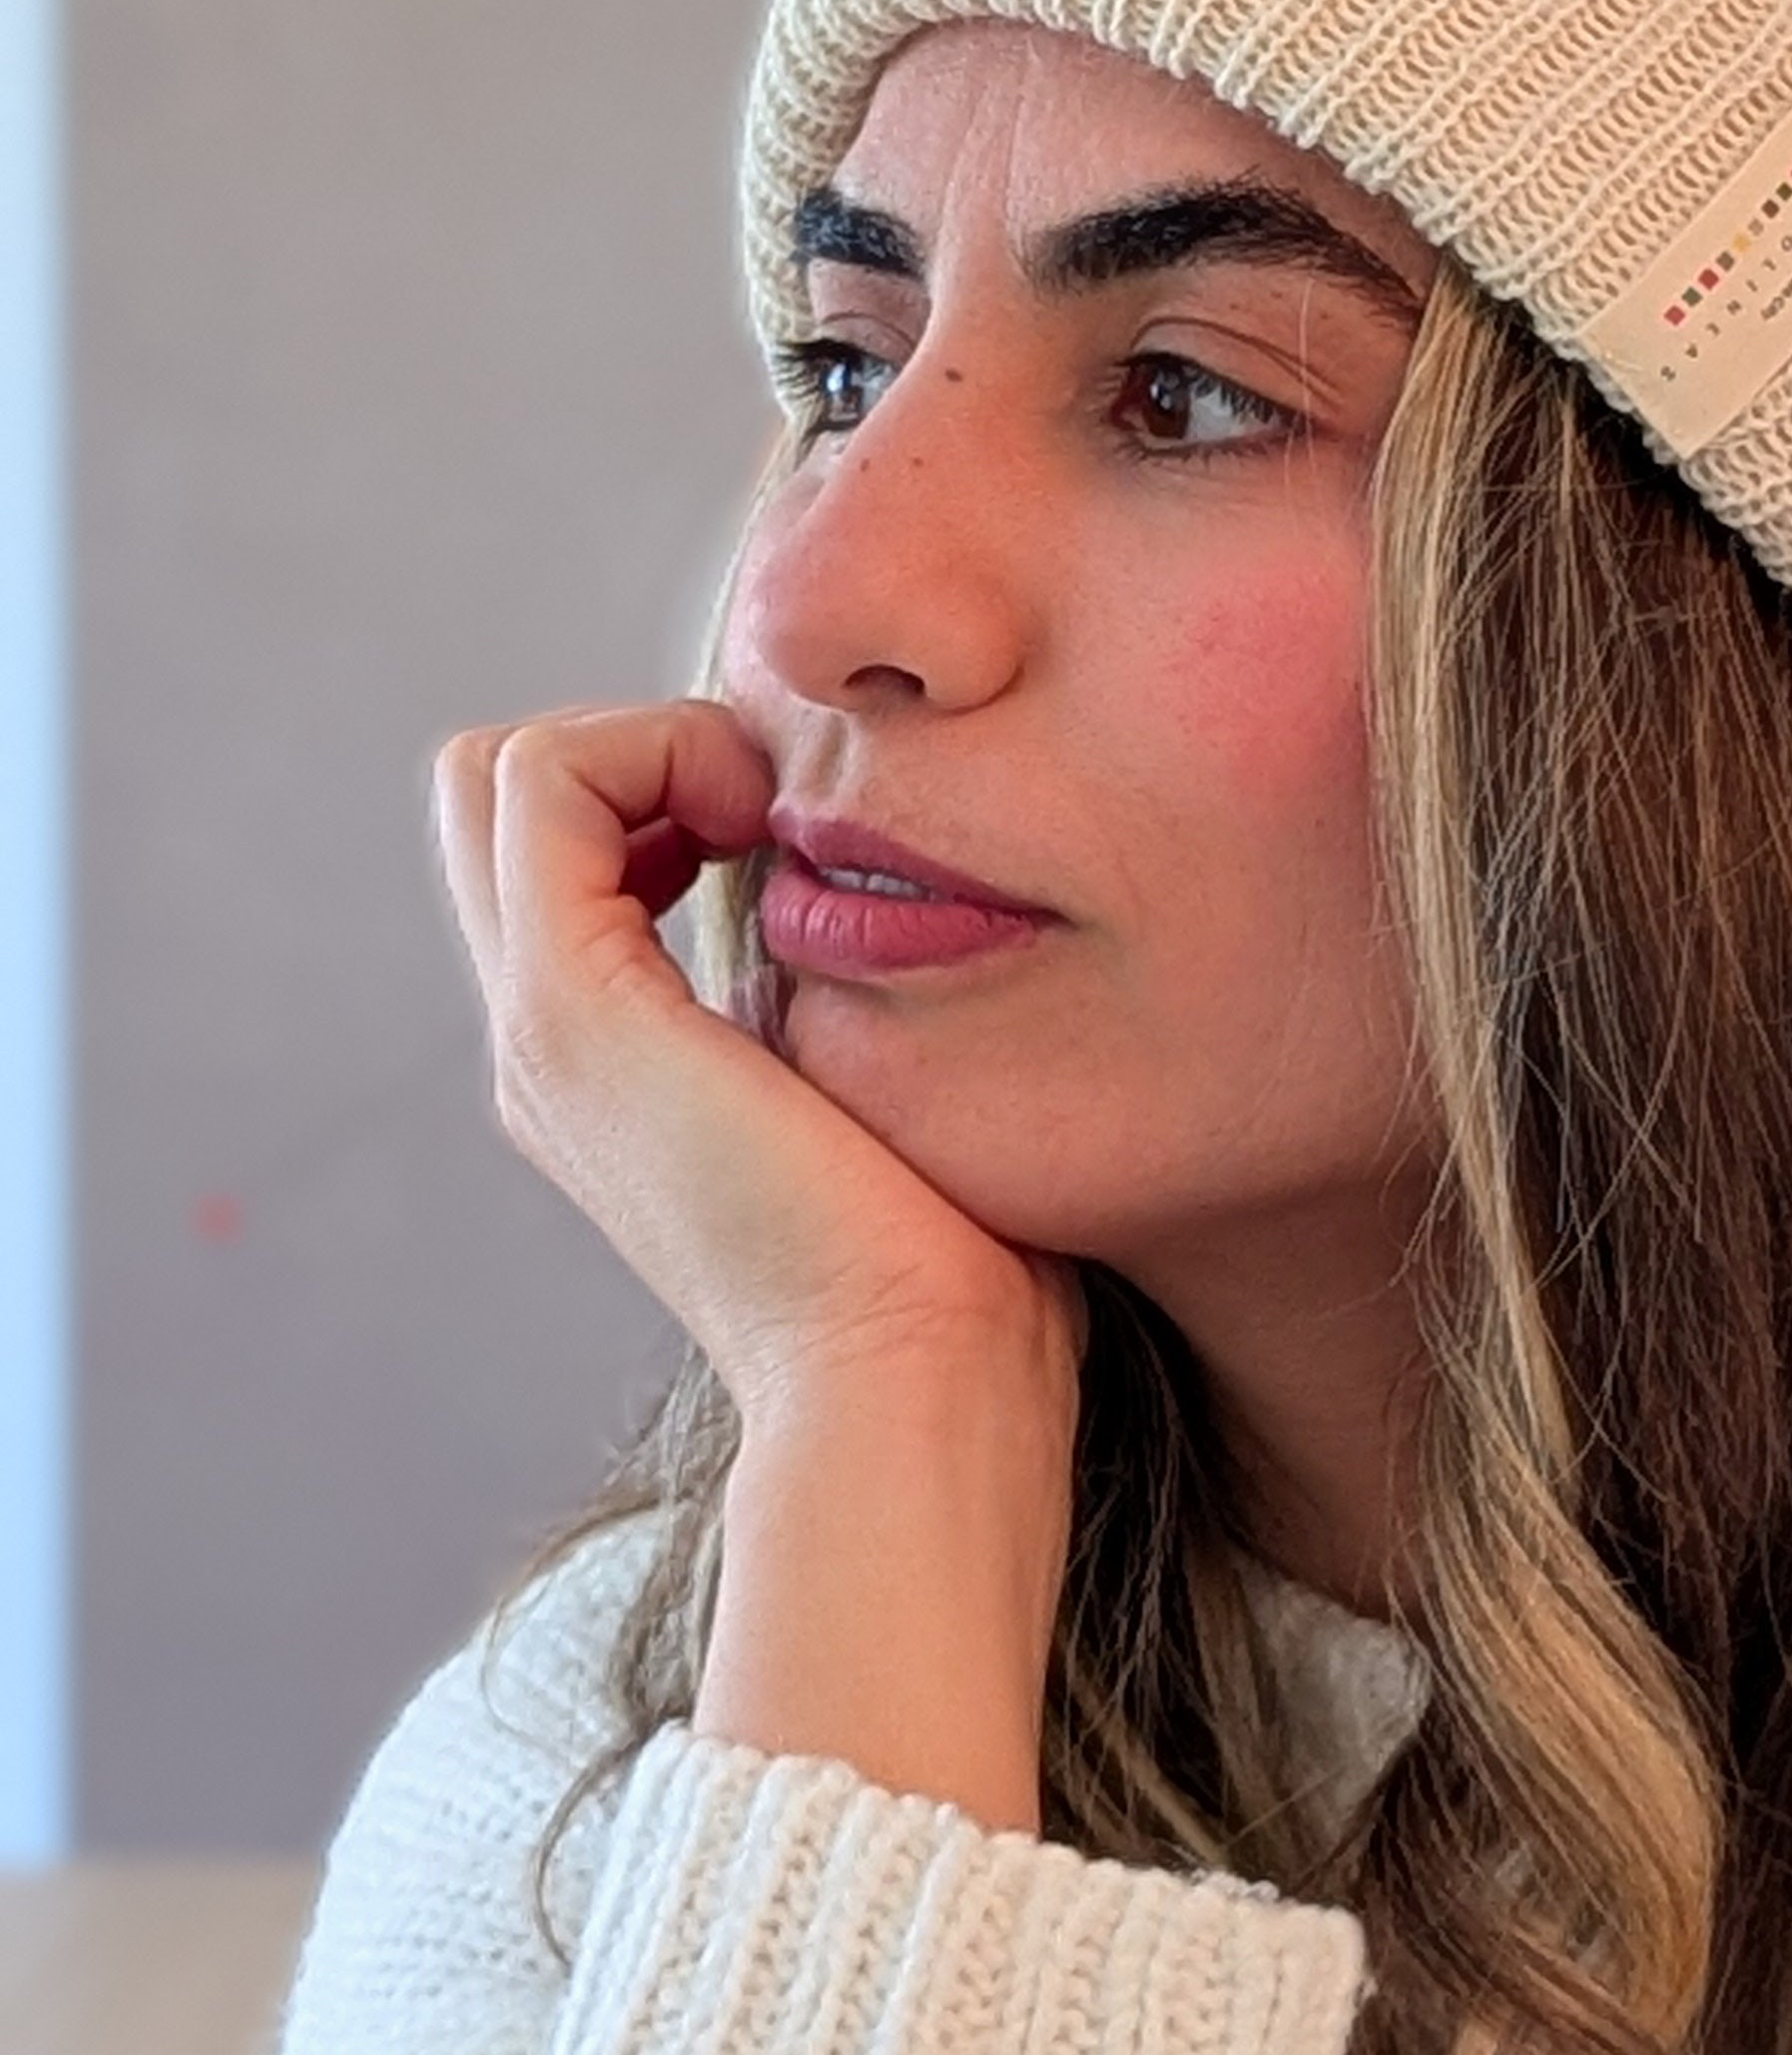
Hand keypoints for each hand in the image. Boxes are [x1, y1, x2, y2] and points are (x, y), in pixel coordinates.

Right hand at [435, 700, 1078, 1827]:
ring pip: (501, 770)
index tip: (808, 827)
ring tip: (772, 812)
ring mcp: (547, 1029)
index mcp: (615, 1060)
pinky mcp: (574, 1013)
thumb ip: (856, 1012)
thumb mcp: (890, 1093)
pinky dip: (654, 749)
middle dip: (641, 742)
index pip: (567, 840)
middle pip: (502, 797)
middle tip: (774, 804)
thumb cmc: (957, 1266)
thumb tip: (909, 922)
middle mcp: (551, 1042)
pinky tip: (768, 819)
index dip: (674, 777)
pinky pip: (539, 782)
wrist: (919, 1386)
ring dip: (650, 738)